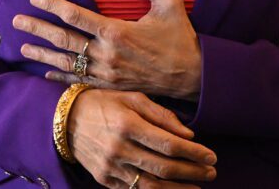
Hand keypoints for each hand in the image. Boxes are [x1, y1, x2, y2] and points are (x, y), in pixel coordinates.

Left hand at [13, 0, 202, 99]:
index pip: (75, 15)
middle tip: (15, 20)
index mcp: (117, 32)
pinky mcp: (110, 87)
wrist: (193, 78)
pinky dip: (60, 78)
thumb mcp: (169, 5)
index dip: (52, 5)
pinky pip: (79, 82)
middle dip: (37, 28)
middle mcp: (106, 54)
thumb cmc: (181, 39)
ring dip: (42, 54)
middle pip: (63, 40)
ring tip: (22, 46)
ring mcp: (106, 73)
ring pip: (66, 63)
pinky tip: (45, 75)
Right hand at [68, 89, 216, 187]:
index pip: (169, 144)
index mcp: (127, 125)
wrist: (66, 120)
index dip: (194, 153)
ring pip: (152, 186)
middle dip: (192, 172)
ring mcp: (111, 168)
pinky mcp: (105, 180)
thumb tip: (188, 133)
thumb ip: (161, 114)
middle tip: (212, 171)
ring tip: (198, 188)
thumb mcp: (131, 98)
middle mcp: (119, 149)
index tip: (211, 156)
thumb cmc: (103, 103)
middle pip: (164, 168)